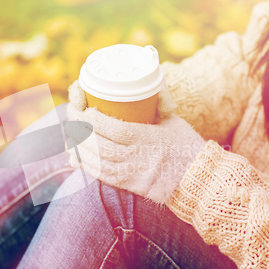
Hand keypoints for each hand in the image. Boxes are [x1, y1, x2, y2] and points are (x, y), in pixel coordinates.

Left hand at [65, 80, 205, 203]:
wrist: (198, 179)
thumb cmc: (186, 146)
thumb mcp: (173, 121)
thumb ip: (159, 103)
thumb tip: (150, 84)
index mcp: (146, 138)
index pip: (112, 128)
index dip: (92, 119)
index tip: (83, 108)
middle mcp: (135, 156)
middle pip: (98, 144)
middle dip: (79, 129)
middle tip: (71, 115)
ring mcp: (131, 173)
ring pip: (96, 160)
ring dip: (79, 147)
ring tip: (70, 134)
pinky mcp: (129, 185)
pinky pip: (101, 176)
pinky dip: (86, 166)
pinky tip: (76, 158)